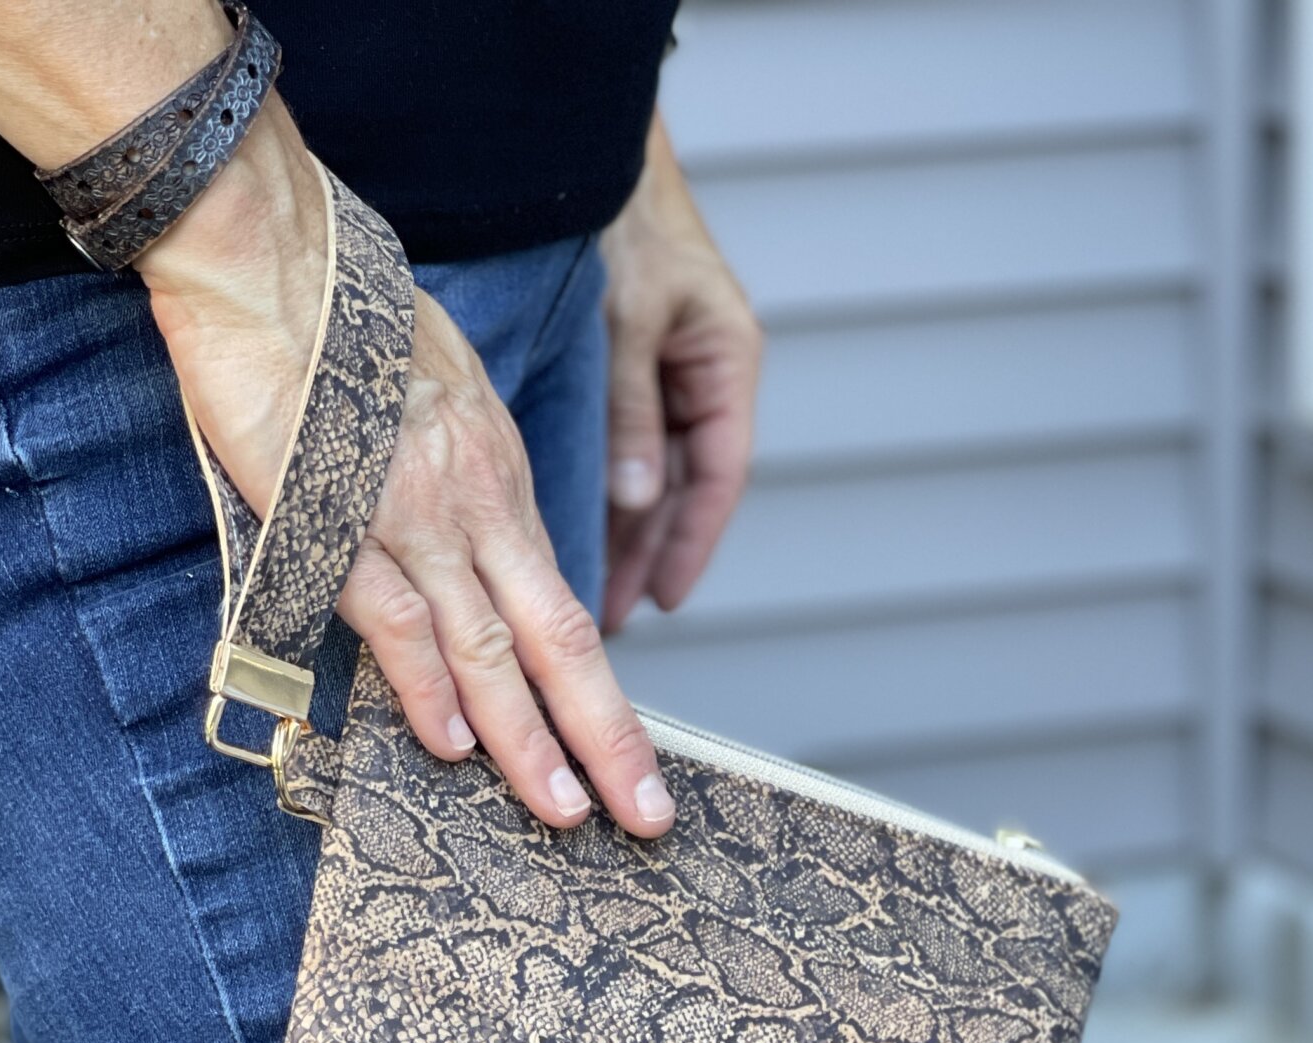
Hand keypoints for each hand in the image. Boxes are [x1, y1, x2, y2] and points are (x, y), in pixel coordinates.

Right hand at [142, 101, 674, 836]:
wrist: (266, 255)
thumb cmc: (339, 323)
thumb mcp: (434, 399)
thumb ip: (459, 476)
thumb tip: (472, 539)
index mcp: (500, 480)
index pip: (562, 606)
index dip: (597, 692)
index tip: (627, 755)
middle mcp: (476, 507)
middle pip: (560, 641)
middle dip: (607, 737)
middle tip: (647, 814)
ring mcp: (411, 518)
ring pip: (488, 650)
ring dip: (528, 741)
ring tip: (566, 813)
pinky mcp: (339, 521)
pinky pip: (393, 620)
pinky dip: (424, 686)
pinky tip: (449, 747)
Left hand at [599, 116, 762, 637]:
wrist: (589, 156)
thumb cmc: (625, 222)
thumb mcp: (630, 323)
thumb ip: (632, 414)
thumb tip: (637, 503)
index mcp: (728, 364)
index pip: (718, 477)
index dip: (692, 543)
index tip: (663, 598)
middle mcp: (706, 376)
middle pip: (683, 488)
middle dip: (649, 554)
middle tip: (614, 617)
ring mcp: (671, 374)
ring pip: (652, 473)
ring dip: (626, 533)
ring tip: (593, 591)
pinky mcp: (634, 368)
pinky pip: (627, 445)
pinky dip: (609, 489)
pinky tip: (584, 528)